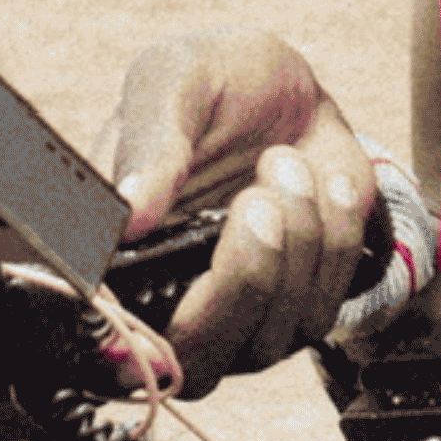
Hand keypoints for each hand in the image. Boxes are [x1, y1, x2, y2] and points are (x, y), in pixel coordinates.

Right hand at [102, 28, 376, 391]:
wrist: (291, 87)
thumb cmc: (216, 83)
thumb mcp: (172, 79)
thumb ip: (150, 142)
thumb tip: (129, 212)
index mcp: (115, 251)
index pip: (108, 339)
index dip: (126, 351)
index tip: (164, 305)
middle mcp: (169, 297)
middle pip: (196, 362)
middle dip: (239, 285)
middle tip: (256, 202)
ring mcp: (235, 312)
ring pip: (267, 341)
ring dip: (293, 245)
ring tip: (282, 161)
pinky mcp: (297, 305)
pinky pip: (322, 307)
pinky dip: (332, 239)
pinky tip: (319, 182)